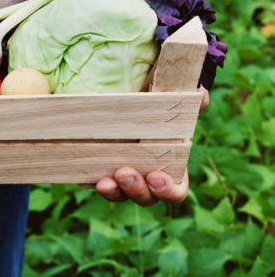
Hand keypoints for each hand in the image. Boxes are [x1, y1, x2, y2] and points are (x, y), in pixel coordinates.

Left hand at [95, 86, 209, 205]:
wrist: (132, 95)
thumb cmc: (161, 99)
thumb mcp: (176, 95)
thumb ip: (194, 96)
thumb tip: (201, 97)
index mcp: (172, 166)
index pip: (175, 191)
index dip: (167, 190)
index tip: (155, 177)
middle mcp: (147, 177)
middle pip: (146, 197)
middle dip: (136, 190)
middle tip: (124, 173)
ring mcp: (124, 176)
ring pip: (121, 194)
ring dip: (114, 192)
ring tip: (105, 181)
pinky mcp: (102, 168)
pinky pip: (100, 182)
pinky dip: (96, 183)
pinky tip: (92, 178)